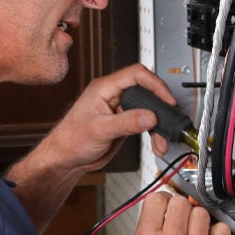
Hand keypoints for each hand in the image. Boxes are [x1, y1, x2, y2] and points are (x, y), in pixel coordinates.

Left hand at [41, 63, 173, 175]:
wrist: (66, 159)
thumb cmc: (70, 140)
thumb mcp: (99, 130)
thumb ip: (125, 122)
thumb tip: (149, 116)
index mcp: (104, 88)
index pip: (136, 75)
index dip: (155, 85)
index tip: (167, 100)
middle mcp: (113, 95)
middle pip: (146, 91)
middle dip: (160, 107)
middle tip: (168, 122)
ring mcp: (119, 109)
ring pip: (148, 109)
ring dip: (158, 125)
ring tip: (161, 141)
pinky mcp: (124, 122)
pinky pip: (145, 122)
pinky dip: (153, 132)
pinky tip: (156, 143)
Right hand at [126, 192, 232, 234]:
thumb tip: (155, 220)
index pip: (157, 200)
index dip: (162, 200)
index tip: (166, 203)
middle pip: (181, 202)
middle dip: (180, 208)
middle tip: (181, 217)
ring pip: (201, 213)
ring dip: (198, 220)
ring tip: (195, 232)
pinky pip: (222, 231)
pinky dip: (217, 233)